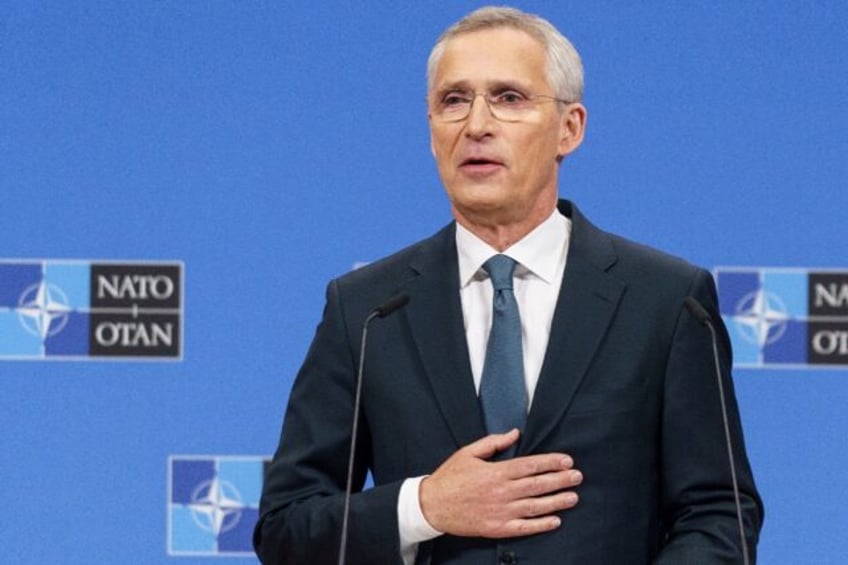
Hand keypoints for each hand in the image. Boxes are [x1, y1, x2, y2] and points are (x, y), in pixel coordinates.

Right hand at [419, 429, 581, 537]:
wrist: (432, 505)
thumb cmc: (450, 477)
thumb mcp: (469, 453)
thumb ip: (494, 442)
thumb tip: (515, 433)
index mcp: (495, 472)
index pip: (530, 465)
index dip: (551, 462)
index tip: (567, 461)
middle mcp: (501, 492)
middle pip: (537, 485)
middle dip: (560, 480)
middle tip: (577, 477)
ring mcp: (500, 512)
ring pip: (535, 506)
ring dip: (557, 501)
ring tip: (573, 497)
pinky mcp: (497, 528)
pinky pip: (524, 527)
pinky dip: (541, 525)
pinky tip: (555, 521)